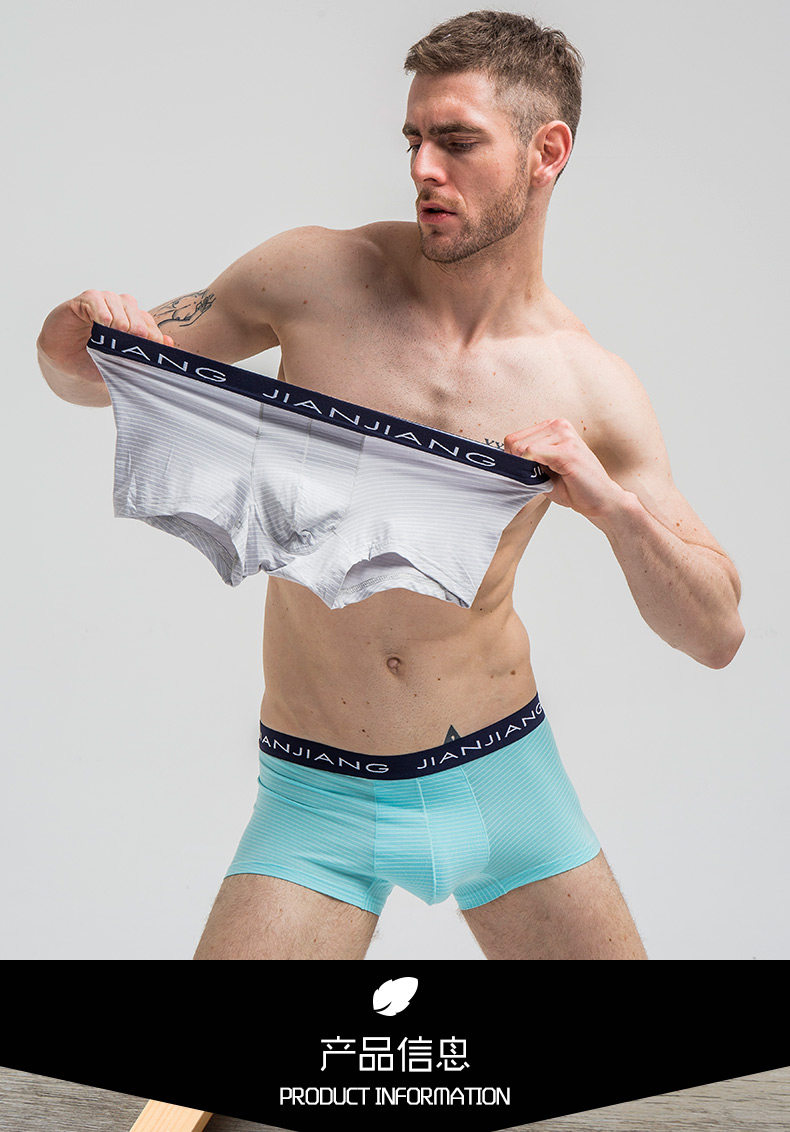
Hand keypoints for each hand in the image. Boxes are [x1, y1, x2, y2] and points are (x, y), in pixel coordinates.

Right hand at [37, 290, 174, 372]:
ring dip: (120, 320)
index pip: (149, 324)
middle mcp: (119, 309)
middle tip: (135, 340)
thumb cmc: (94, 362)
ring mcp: (102, 303)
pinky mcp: (82, 301)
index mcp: (133, 322)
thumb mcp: (122, 363)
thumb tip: (169, 342)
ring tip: (117, 334)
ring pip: (119, 304)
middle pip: (137, 313)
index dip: (152, 336)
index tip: (153, 350)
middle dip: (138, 329)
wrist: (65, 365)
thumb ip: (144, 354)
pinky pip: (95, 299)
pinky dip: (101, 311)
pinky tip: (104, 323)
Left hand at [504, 417, 628, 521]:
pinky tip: (551, 478)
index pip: (513, 438)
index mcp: (552, 427)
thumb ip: (524, 463)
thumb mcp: (543, 471)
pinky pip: (531, 453)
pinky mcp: (567, 449)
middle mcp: (558, 425)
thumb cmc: (574, 487)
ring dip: (530, 470)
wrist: (602, 501)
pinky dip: (532, 469)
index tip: (527, 473)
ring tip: (551, 478)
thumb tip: (501, 462)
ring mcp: (564, 435)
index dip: (513, 460)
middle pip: (514, 442)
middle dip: (519, 465)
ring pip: (521, 448)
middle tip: (540, 478)